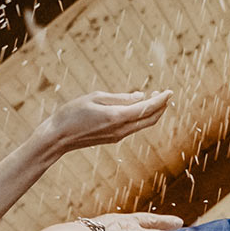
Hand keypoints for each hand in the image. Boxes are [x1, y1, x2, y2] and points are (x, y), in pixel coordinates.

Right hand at [38, 91, 171, 157]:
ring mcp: (118, 136)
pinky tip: (139, 107)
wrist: (59, 137)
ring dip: (152, 113)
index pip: (147, 108)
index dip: (161, 100)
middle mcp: (121, 129)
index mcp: (117, 117)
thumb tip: (141, 96)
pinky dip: (141, 117)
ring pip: (143, 125)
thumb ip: (120, 98)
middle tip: (165, 94)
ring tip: (155, 98)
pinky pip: (133, 127)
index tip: (170, 91)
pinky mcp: (113, 138)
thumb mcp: (96, 97)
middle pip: (150, 120)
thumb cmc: (73, 113)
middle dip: (161, 107)